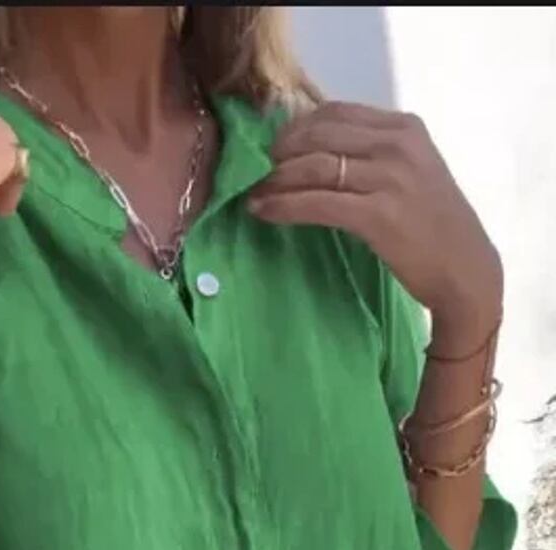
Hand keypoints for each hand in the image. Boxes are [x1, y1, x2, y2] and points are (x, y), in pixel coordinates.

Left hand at [248, 102, 502, 353]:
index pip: (337, 111)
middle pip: (320, 134)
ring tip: (255, 194)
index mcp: (405, 128)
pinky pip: (318, 203)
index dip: (297, 127)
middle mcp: (397, 145)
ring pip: (315, 166)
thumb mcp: (412, 173)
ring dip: (276, 180)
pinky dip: (284, 206)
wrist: (465, 269)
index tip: (276, 148)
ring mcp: (389, 178)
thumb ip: (375, 155)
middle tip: (259, 172)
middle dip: (281, 151)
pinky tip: (264, 212)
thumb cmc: (435, 228)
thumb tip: (317, 154)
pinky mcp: (378, 215)